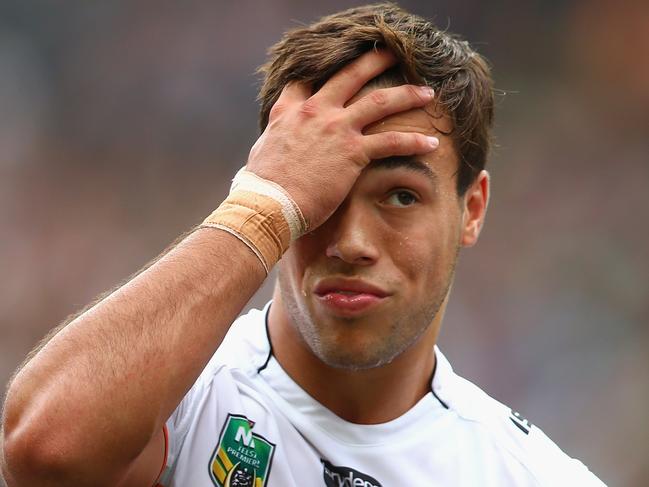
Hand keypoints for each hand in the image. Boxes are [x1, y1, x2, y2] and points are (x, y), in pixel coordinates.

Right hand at [246, 49, 437, 230]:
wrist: (268, 204)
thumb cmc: (261, 187)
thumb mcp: (261, 152)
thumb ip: (274, 139)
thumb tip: (273, 146)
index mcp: (289, 110)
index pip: (308, 80)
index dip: (325, 69)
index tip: (341, 64)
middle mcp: (315, 111)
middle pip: (350, 76)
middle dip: (375, 61)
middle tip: (393, 52)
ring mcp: (335, 128)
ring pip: (380, 102)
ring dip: (407, 94)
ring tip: (427, 93)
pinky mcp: (352, 152)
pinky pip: (391, 142)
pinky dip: (414, 141)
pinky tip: (431, 143)